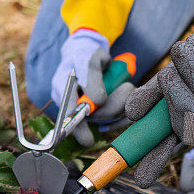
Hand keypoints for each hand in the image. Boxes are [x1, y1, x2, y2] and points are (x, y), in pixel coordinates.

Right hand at [52, 29, 131, 146]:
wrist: (89, 52)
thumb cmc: (86, 54)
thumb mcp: (89, 59)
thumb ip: (92, 77)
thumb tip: (98, 101)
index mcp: (63, 91)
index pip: (68, 114)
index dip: (78, 129)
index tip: (88, 141)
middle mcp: (73, 105)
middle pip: (95, 117)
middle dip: (115, 104)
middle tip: (128, 87)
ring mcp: (87, 111)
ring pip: (108, 118)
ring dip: (123, 103)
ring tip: (128, 86)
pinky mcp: (101, 113)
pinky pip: (117, 119)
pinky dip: (127, 110)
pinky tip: (129, 96)